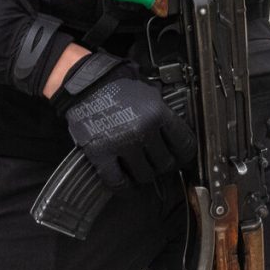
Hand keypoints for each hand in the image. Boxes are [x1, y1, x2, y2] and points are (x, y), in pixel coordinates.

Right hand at [56, 58, 192, 188]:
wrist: (85, 82)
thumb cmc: (117, 84)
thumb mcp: (149, 91)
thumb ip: (163, 113)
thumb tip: (175, 132)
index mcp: (158, 113)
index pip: (184, 145)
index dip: (185, 155)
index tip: (181, 158)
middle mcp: (142, 130)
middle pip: (165, 163)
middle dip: (163, 165)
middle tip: (156, 162)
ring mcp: (121, 143)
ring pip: (145, 175)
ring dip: (144, 174)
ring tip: (140, 168)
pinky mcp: (100, 153)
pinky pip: (117, 181)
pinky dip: (123, 187)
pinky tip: (125, 184)